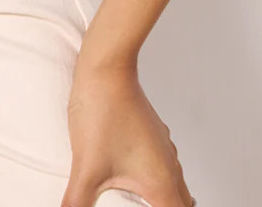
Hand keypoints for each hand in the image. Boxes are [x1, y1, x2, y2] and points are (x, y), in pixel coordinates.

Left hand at [61, 60, 194, 206]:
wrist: (106, 68)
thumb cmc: (103, 112)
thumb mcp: (86, 169)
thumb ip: (77, 204)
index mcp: (161, 181)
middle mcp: (169, 166)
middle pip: (183, 205)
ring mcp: (163, 147)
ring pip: (176, 185)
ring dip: (164, 199)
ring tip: (144, 204)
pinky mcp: (152, 134)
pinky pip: (164, 166)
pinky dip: (157, 181)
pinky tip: (135, 179)